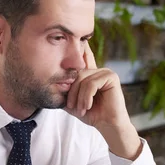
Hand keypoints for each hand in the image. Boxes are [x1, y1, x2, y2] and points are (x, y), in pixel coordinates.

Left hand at [65, 43, 141, 159]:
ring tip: (81, 110)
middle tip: (72, 108)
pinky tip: (88, 106)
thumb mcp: (73, 103)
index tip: (78, 39)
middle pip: (76, 74)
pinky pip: (91, 84)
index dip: (79, 47)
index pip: (82, 58)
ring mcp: (105, 72)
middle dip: (72, 93)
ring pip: (83, 79)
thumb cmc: (92, 115)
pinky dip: (86, 97)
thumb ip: (65, 93)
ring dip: (79, 98)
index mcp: (90, 75)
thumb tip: (52, 86)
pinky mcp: (111, 77)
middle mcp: (98, 70)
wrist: (107, 125)